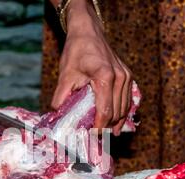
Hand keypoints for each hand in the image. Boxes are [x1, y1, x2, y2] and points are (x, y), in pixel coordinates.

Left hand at [51, 0, 132, 135]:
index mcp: (105, 77)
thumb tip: (56, 114)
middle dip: (107, 127)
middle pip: (117, 112)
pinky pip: (128, 100)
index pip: (105, 110)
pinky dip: (122, 112)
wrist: (88, 32)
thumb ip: (61, 95)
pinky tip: (116, 123)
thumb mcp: (66, 74)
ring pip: (125, 108)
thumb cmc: (76, 50)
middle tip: (97, 139)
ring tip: (107, 134)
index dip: (99, 127)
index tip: (92, 137)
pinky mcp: (128, 77)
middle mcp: (120, 77)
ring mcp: (126, 77)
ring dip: (116, 122)